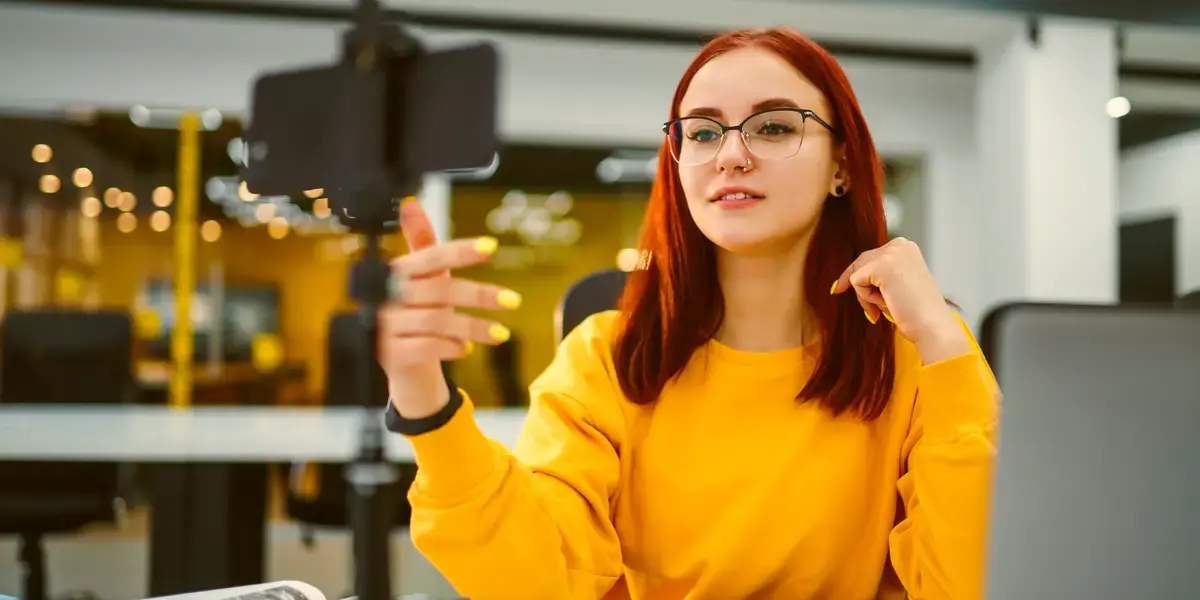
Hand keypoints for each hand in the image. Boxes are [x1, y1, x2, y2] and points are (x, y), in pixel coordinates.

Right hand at [380, 198, 520, 417]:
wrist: (398, 360)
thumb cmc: (413, 310)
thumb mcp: (422, 277)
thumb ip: (421, 243)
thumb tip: (410, 202)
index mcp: (396, 271)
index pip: (430, 256)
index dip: (460, 251)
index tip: (491, 247)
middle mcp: (386, 295)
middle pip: (440, 290)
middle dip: (480, 295)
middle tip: (512, 300)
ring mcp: (385, 325)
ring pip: (436, 321)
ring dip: (473, 327)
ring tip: (501, 333)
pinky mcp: (388, 353)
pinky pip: (426, 348)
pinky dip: (451, 347)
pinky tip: (466, 349)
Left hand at [830, 237, 968, 363]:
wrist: (932, 326)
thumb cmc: (917, 312)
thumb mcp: (898, 283)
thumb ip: (880, 275)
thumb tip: (848, 278)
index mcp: (906, 247)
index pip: (870, 257)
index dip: (860, 276)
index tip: (841, 288)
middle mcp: (899, 245)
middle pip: (861, 264)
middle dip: (862, 289)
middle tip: (872, 311)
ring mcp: (891, 253)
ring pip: (857, 273)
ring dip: (867, 295)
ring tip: (888, 305)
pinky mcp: (881, 265)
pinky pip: (856, 282)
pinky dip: (866, 297)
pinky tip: (887, 302)